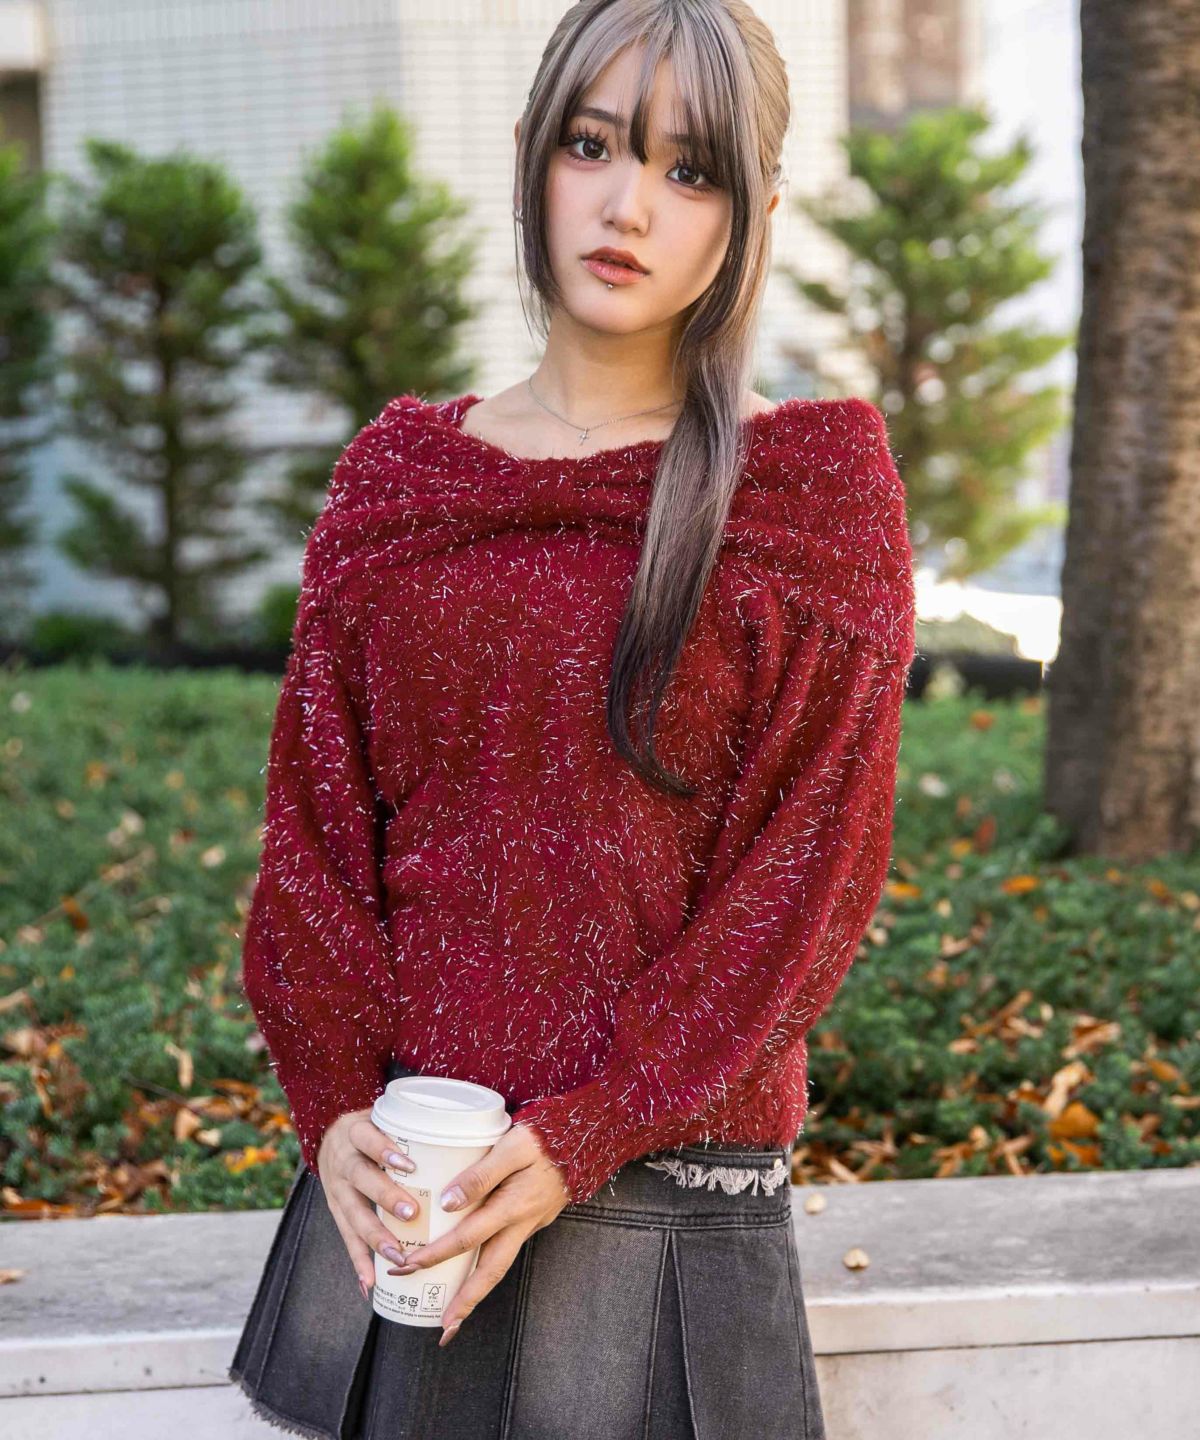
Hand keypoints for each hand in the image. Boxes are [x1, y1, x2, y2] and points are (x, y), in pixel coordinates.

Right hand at [317, 1107, 426, 1301]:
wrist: (329, 1134)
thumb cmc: (375, 1128)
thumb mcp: (387, 1118)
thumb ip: (417, 1127)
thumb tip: (471, 1132)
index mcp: (357, 1133)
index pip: (367, 1138)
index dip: (384, 1150)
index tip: (409, 1165)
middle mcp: (344, 1160)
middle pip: (361, 1177)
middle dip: (385, 1197)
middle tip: (412, 1213)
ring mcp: (337, 1187)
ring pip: (352, 1213)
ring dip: (375, 1236)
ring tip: (397, 1254)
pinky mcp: (336, 1210)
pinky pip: (346, 1237)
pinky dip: (358, 1260)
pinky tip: (370, 1281)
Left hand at [383, 1121, 570, 1345]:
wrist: (586, 1138)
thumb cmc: (544, 1137)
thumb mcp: (513, 1145)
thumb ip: (481, 1174)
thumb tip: (447, 1203)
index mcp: (514, 1205)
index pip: (468, 1236)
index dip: (437, 1252)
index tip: (408, 1265)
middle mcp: (522, 1223)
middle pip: (490, 1272)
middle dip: (465, 1302)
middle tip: (442, 1329)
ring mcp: (529, 1225)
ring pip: (498, 1265)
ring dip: (476, 1293)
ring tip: (454, 1317)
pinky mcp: (532, 1220)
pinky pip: (504, 1250)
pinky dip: (487, 1268)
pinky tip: (472, 1271)